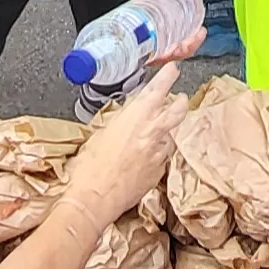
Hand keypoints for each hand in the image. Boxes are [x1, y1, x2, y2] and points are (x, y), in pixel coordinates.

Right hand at [63, 58, 189, 214]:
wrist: (93, 199)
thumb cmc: (88, 166)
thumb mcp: (99, 134)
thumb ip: (118, 122)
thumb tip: (124, 119)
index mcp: (136, 116)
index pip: (158, 89)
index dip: (168, 77)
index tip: (173, 69)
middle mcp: (153, 132)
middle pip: (177, 110)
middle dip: (180, 102)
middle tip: (180, 98)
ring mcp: (159, 153)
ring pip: (170, 136)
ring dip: (165, 132)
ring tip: (154, 134)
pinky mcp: (158, 173)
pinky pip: (163, 157)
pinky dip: (158, 154)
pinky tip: (145, 158)